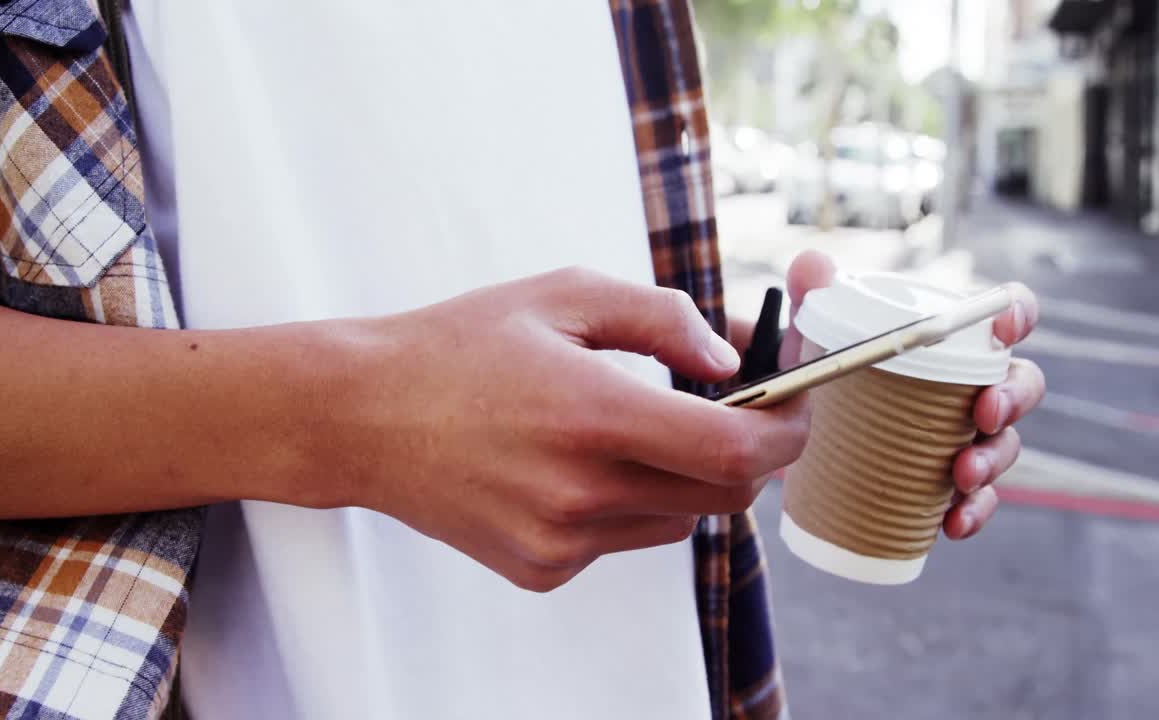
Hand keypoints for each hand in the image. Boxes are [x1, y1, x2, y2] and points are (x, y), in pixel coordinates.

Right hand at [313, 267, 809, 591]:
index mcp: (591, 413)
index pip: (736, 450)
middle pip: (724, 496)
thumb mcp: (561, 296)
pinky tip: (570, 465)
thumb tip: (729, 359)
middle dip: (745, 452)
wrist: (362, 416)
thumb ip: (661, 317)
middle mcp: (580, 491)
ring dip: (683, 478)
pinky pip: (623, 542)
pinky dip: (627, 505)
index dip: (787, 432)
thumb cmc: (456, 346)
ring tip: (624, 429)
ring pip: (679, 522)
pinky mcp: (540, 568)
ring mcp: (559, 541)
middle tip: (727, 409)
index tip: (796, 407)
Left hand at [737, 250, 1045, 541]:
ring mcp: (964, 436)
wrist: (801, 436)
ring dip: (992, 461)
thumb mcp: (812, 336)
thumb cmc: (824, 372)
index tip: (1003, 333)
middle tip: (984, 415)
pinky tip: (952, 523)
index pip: (1003, 314)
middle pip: (1021, 385)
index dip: (1016, 314)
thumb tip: (812, 265)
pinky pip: (977, 498)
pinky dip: (971, 511)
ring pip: (1004, 445)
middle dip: (1013, 401)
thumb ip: (812, 295)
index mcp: (950, 340)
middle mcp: (970, 385)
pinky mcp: (947, 482)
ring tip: (959, 475)